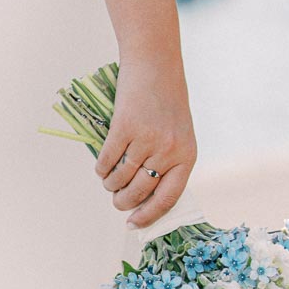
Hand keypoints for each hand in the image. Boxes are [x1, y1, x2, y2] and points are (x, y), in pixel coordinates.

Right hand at [94, 60, 196, 228]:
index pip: (168, 199)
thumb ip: (167, 162)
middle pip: (139, 192)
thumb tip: (143, 198)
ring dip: (110, 185)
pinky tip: (102, 168)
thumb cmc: (166, 101)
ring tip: (108, 181)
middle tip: (116, 201)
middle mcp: (168, 151)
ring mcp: (146, 139)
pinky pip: (107, 160)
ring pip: (120, 178)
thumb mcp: (177, 134)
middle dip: (123, 202)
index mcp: (186, 156)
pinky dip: (101, 168)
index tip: (134, 224)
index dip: (149, 216)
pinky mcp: (124, 127)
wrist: (155, 65)